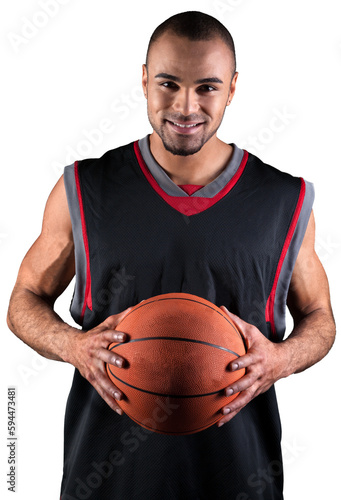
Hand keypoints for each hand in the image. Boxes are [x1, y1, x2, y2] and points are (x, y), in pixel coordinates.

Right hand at [67, 307, 132, 414]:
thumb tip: (142, 305)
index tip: (124, 337)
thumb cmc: (94, 335)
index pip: (106, 335)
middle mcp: (94, 353)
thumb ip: (122, 317)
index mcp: (98, 338)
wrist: (70, 347)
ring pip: (101, 378)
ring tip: (121, 395)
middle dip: (112, 360)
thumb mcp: (105, 324)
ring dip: (110, 387)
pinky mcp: (91, 379)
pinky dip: (110, 401)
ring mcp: (91, 368)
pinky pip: (101, 391)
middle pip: (103, 356)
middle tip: (123, 363)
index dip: (114, 335)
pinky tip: (121, 409)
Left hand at [217, 306, 286, 426]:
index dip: (241, 363)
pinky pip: (243, 405)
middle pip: (248, 382)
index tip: (231, 366)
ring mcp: (257, 385)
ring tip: (223, 411)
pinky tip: (220, 422)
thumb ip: (236, 322)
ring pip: (246, 398)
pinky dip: (233, 414)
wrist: (283, 361)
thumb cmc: (262, 344)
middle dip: (237, 388)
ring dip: (235, 406)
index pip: (249, 360)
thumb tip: (220, 308)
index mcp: (257, 357)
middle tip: (225, 392)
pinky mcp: (255, 394)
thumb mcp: (252, 331)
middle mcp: (258, 373)